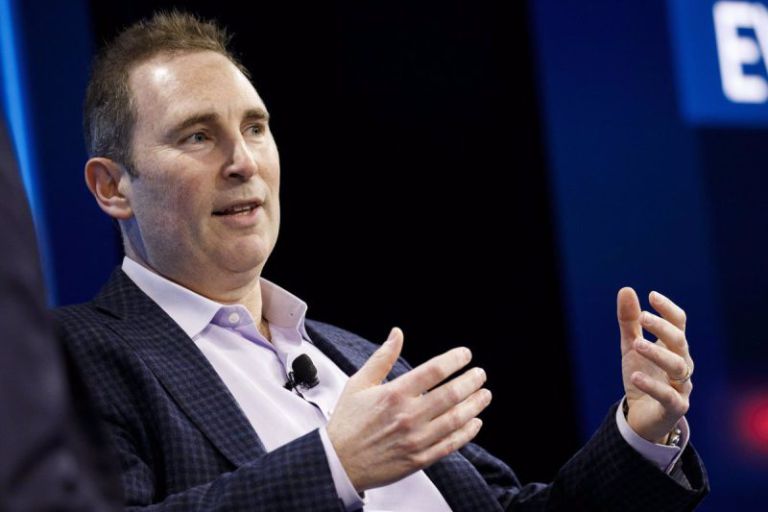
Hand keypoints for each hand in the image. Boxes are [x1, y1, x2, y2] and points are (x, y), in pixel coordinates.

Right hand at [326, 327, 490, 491]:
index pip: (434, 371)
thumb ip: (382, 358)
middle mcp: (408, 416)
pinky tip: (475, 422)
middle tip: (480, 374)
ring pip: (455, 419)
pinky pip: (450, 444)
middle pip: (451, 394)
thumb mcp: (359, 384)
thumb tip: (397, 333)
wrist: (338, 463)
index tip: (465, 355)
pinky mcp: (419, 459)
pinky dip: (467, 432)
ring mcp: (416, 439)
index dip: (454, 360)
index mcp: (394, 394)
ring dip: (475, 405)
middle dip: (471, 381)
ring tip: (484, 394)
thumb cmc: (348, 422)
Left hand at [617, 288, 693, 443]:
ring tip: (636, 344)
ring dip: (657, 354)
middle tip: (643, 318)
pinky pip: (668, 396)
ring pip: (677, 367)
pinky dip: (652, 385)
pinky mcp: (675, 407)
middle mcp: (682, 364)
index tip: (652, 296)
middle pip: (679, 342)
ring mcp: (681, 386)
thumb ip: (629, 321)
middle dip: (663, 328)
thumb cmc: (642, 375)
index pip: (679, 323)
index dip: (668, 309)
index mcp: (674, 347)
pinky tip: (635, 376)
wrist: (641, 415)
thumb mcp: (631, 346)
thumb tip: (626, 289)